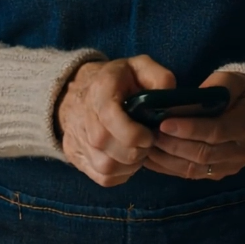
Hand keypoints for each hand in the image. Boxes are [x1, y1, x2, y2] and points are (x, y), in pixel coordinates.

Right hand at [56, 55, 175, 186]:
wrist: (80, 87)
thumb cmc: (117, 79)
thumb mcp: (140, 66)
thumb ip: (159, 78)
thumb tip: (169, 100)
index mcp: (100, 91)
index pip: (110, 119)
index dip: (134, 134)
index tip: (150, 135)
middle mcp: (83, 116)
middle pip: (108, 147)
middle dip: (136, 151)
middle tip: (148, 143)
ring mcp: (77, 138)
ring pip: (105, 166)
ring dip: (130, 165)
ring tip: (139, 151)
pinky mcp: (75, 155)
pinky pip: (101, 177)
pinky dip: (121, 174)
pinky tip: (127, 160)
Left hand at [144, 71, 244, 180]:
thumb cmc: (235, 91)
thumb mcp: (227, 81)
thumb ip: (207, 91)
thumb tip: (178, 105)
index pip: (216, 132)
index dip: (189, 129)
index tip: (164, 123)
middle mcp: (241, 151)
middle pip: (204, 154)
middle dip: (174, 145)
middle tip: (151, 135)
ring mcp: (230, 166)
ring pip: (195, 169)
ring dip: (168, 160)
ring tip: (147, 147)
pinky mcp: (218, 174)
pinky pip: (192, 175)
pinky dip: (169, 168)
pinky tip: (152, 159)